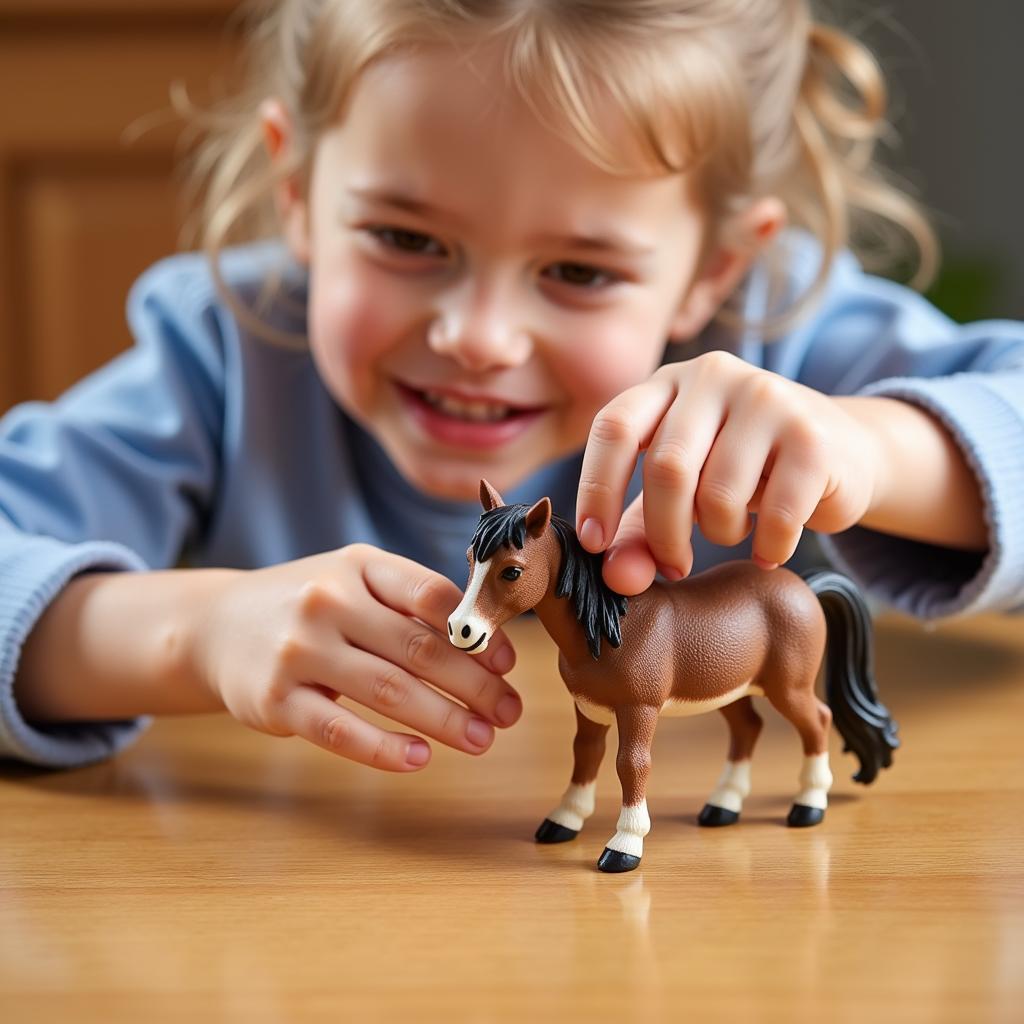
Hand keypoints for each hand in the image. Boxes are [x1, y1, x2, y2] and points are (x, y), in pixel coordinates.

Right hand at [189, 545, 521, 770]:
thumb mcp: (355, 580)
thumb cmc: (310, 605)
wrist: (216, 626)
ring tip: (483, 739)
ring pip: (389, 691)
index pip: (431, 594)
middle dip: (475, 685)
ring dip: (445, 720)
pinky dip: (385, 749)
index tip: (509, 664)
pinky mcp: (276, 701)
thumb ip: (411, 601)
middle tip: (510, 712)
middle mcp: (328, 601)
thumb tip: (488, 644)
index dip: (478, 631)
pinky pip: (340, 731)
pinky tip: (421, 758)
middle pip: (419, 648)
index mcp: (359, 565)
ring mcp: (299, 651)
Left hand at [576, 351, 883, 594]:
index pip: (614, 428)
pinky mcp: (812, 434)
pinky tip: (770, 550)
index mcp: (667, 383)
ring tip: (733, 532)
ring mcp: (766, 397)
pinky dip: (768, 546)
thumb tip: (617, 579)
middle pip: (667, 468)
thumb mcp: (681, 495)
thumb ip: (639, 533)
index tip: (593, 544)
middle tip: (674, 566)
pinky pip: (776, 512)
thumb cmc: (744, 475)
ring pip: (719, 493)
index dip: (596, 489)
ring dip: (720, 534)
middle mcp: (713, 376)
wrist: (843, 453)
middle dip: (663, 533)